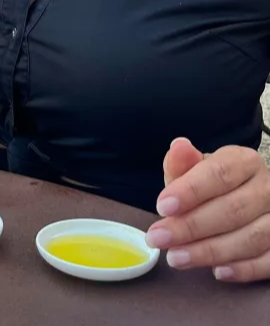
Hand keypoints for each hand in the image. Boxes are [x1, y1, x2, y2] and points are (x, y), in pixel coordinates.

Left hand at [145, 137, 269, 281]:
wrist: (243, 199)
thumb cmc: (212, 185)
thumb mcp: (193, 171)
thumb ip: (182, 164)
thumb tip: (178, 147)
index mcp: (244, 161)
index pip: (219, 173)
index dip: (190, 191)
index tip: (162, 207)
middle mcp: (268, 187)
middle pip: (232, 209)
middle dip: (191, 227)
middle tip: (159, 238)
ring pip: (250, 238)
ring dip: (210, 251)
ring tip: (176, 258)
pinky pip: (268, 261)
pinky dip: (243, 269)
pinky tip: (216, 272)